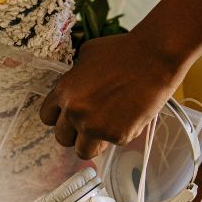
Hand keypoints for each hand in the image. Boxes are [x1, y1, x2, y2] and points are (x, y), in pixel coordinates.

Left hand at [41, 0, 201, 160]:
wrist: (154, 57)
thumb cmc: (123, 50)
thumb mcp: (88, 55)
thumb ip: (76, 76)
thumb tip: (76, 84)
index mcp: (64, 91)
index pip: (47, 117)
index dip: (60, 117)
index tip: (71, 117)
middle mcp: (75, 111)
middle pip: (62, 138)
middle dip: (76, 133)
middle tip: (93, 123)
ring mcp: (94, 126)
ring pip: (83, 151)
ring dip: (93, 142)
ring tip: (108, 127)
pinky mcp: (117, 136)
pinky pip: (112, 145)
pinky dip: (120, 135)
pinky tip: (129, 117)